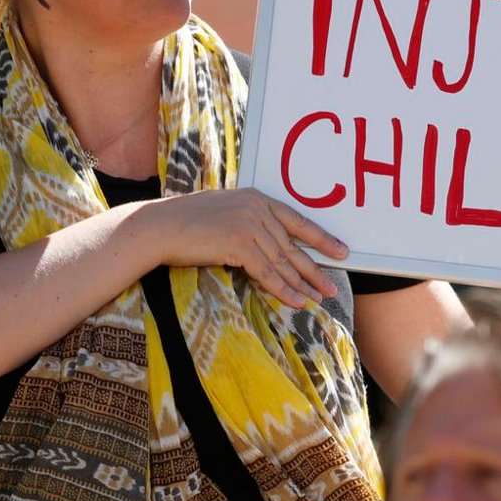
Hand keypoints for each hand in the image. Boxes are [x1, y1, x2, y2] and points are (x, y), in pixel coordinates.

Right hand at [152, 189, 347, 307]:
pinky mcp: (239, 244)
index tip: (341, 252)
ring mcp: (249, 225)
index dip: (322, 239)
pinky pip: (267, 273)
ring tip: (317, 299)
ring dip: (302, 284)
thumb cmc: (187, 224)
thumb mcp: (225, 213)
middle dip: (315, 269)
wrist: (159, 227)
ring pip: (283, 262)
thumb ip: (249, 222)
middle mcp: (257, 208)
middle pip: (293, 245)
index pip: (298, 221)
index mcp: (257, 198)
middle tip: (331, 287)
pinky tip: (296, 302)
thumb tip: (271, 246)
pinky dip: (283, 290)